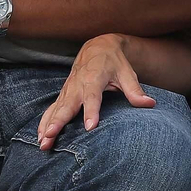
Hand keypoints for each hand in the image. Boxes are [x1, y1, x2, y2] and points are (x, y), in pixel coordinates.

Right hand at [37, 34, 155, 149]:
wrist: (97, 47)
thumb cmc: (114, 62)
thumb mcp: (126, 73)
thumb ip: (135, 90)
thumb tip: (150, 103)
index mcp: (94, 79)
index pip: (92, 97)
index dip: (91, 111)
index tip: (90, 127)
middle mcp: (77, 85)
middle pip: (66, 105)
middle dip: (58, 122)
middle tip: (50, 137)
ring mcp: (68, 90)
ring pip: (55, 109)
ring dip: (47, 126)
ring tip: (42, 143)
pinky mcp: (63, 94)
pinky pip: (51, 109)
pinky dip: (44, 122)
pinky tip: (40, 137)